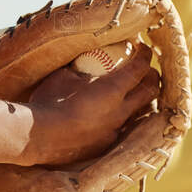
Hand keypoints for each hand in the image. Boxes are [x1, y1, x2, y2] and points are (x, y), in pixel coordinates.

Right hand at [23, 44, 161, 165]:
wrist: (39, 137)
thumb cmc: (50, 101)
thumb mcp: (63, 75)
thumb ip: (78, 67)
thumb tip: (82, 58)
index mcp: (112, 89)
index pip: (140, 67)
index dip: (144, 54)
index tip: (141, 47)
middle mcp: (120, 111)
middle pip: (150, 90)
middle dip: (152, 76)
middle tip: (145, 70)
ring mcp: (115, 130)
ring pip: (142, 113)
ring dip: (142, 101)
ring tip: (135, 94)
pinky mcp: (106, 144)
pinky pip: (123, 129)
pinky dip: (123, 118)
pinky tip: (113, 116)